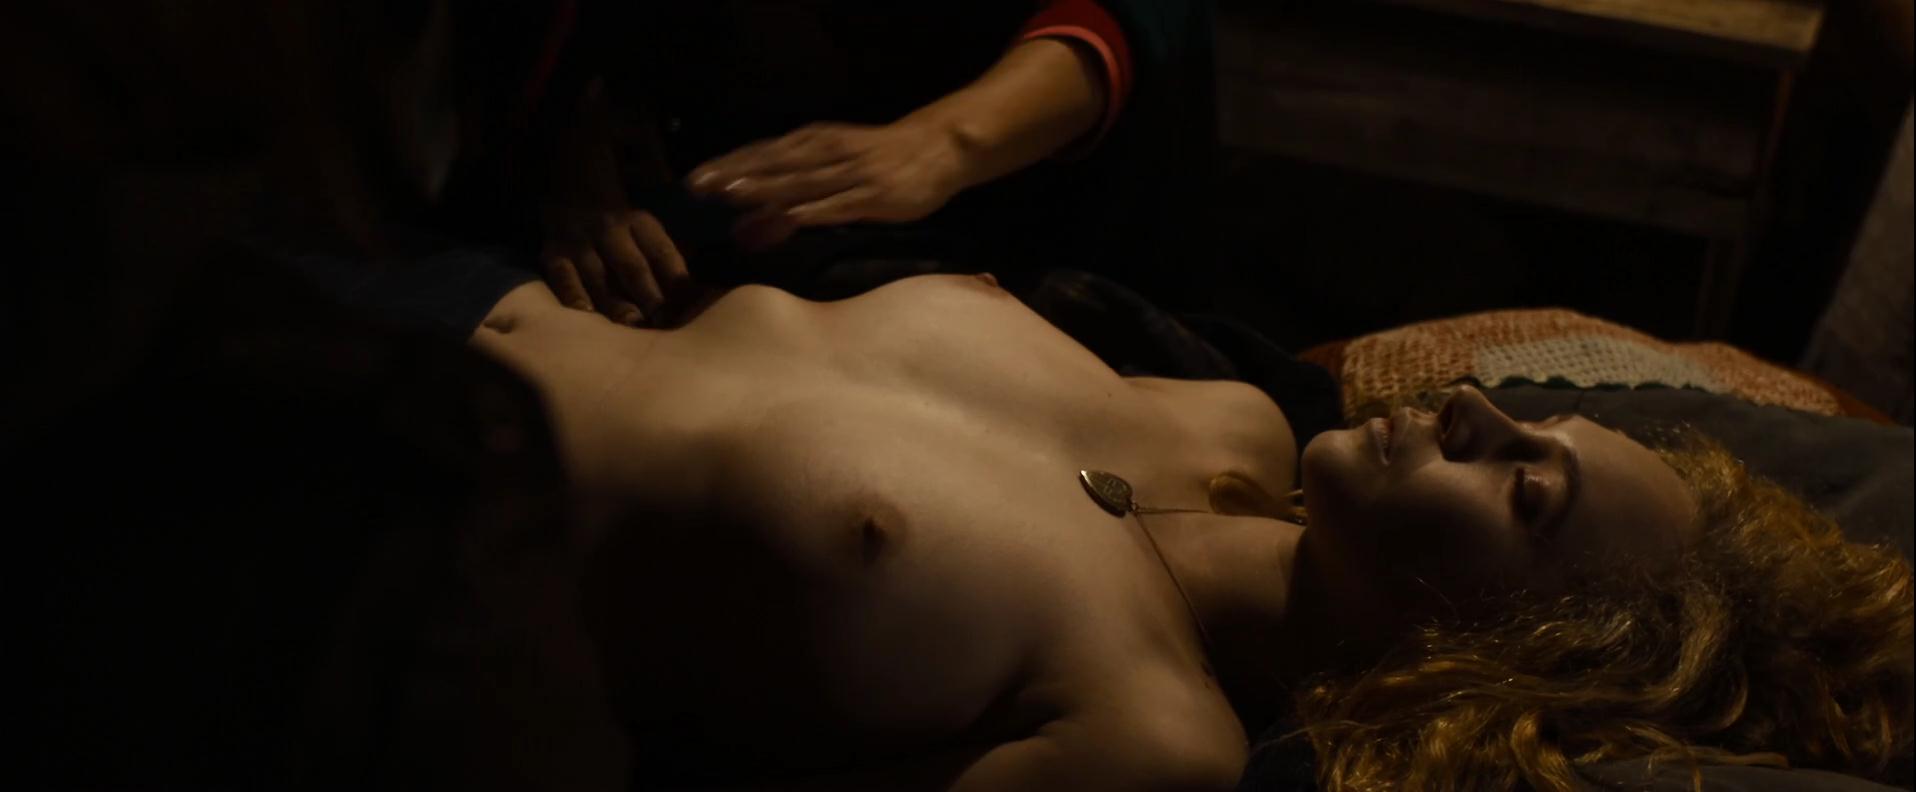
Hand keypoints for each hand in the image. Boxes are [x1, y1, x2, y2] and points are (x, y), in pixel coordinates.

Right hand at [542, 208, 692, 326]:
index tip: (688, 308)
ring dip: (615, 304)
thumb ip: (669, 261)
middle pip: (632, 266)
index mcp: (641, 223)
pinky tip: (586, 318)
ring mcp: (579, 241)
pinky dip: (575, 298)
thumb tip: (700, 296)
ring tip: (631, 325)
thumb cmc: (622, 228)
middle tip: (662, 323)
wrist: (572, 195)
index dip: (677, 281)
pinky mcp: (553, 255)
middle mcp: (610, 229)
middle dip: (649, 296)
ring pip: (598, 277)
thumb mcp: (648, 230)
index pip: (663, 252)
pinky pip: (563, 279)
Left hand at [685, 120, 970, 250]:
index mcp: (813, 141)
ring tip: (729, 197)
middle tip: (697, 188)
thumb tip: (753, 216)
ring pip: (797, 182)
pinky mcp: (870, 197)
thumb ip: (798, 184)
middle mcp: (825, 153)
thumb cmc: (880, 158)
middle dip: (734, 176)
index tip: (694, 180)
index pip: (762, 152)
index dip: (728, 165)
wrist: (937, 149)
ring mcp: (847, 174)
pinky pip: (832, 205)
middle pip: (772, 164)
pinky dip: (804, 211)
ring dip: (762, 188)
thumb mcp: (836, 160)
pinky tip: (783, 218)